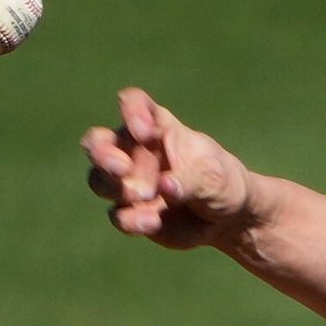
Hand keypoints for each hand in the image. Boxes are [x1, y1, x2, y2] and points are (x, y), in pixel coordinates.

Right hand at [82, 88, 256, 250]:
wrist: (227, 219)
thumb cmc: (220, 182)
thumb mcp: (214, 176)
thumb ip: (189, 178)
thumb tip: (164, 186)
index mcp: (157, 126)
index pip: (133, 103)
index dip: (131, 113)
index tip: (146, 132)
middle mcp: (134, 150)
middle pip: (98, 142)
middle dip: (103, 155)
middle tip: (122, 169)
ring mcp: (128, 182)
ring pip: (99, 180)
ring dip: (116, 189)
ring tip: (145, 196)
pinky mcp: (130, 212)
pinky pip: (119, 215)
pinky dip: (132, 220)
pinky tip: (152, 222)